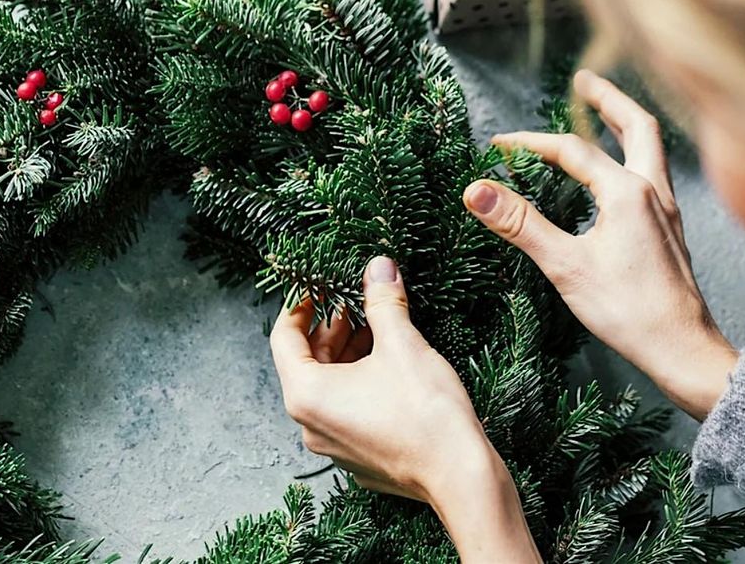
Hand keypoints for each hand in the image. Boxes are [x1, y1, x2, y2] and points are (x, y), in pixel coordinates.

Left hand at [270, 256, 540, 562]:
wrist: (461, 476)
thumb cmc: (426, 413)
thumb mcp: (402, 344)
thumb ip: (383, 301)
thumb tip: (379, 267)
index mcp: (306, 395)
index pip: (283, 338)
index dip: (299, 305)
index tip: (318, 286)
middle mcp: (310, 425)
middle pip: (306, 362)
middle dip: (331, 328)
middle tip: (355, 301)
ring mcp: (333, 446)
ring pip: (328, 387)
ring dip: (347, 354)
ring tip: (377, 328)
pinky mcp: (359, 458)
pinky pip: (346, 411)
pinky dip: (359, 383)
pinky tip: (389, 366)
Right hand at [463, 70, 737, 420]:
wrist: (684, 350)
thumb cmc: (629, 312)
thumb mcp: (566, 266)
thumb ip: (521, 224)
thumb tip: (477, 190)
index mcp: (628, 193)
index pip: (571, 150)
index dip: (530, 143)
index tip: (497, 145)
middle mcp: (654, 192)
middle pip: (637, 126)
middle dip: (607, 100)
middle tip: (584, 80)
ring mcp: (668, 211)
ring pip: (651, 149)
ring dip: (626, 123)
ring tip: (604, 113)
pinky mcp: (671, 232)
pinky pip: (654, 175)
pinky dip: (634, 156)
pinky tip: (621, 174)